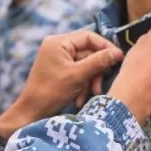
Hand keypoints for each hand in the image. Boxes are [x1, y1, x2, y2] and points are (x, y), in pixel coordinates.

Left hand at [0, 31, 122, 141]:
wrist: (31, 113)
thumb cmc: (51, 92)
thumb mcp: (78, 76)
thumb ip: (99, 62)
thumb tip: (118, 52)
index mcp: (58, 42)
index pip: (89, 37)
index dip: (105, 47)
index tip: (118, 59)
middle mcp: (58, 47)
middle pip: (88, 52)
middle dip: (95, 71)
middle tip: (98, 87)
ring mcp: (58, 59)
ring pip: (85, 65)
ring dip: (90, 81)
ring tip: (89, 96)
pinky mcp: (60, 71)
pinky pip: (78, 73)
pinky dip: (82, 85)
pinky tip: (79, 99)